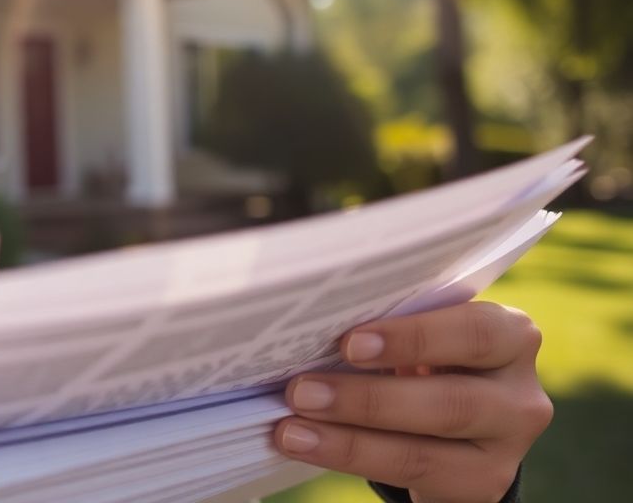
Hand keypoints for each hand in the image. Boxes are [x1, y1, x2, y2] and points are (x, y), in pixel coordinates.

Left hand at [274, 301, 551, 502]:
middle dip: (368, 400)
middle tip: (301, 391)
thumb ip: (391, 325)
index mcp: (511, 336)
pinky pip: (412, 478)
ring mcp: (505, 449)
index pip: (475, 332)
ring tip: (292, 429)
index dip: (413, 338)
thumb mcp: (424, 334)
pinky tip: (306, 446)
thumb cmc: (428, 355)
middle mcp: (520, 396)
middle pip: (451, 403)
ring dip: (347, 441)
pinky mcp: (481, 486)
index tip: (350, 342)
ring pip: (425, 452)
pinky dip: (350, 459)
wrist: (461, 420)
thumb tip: (313, 326)